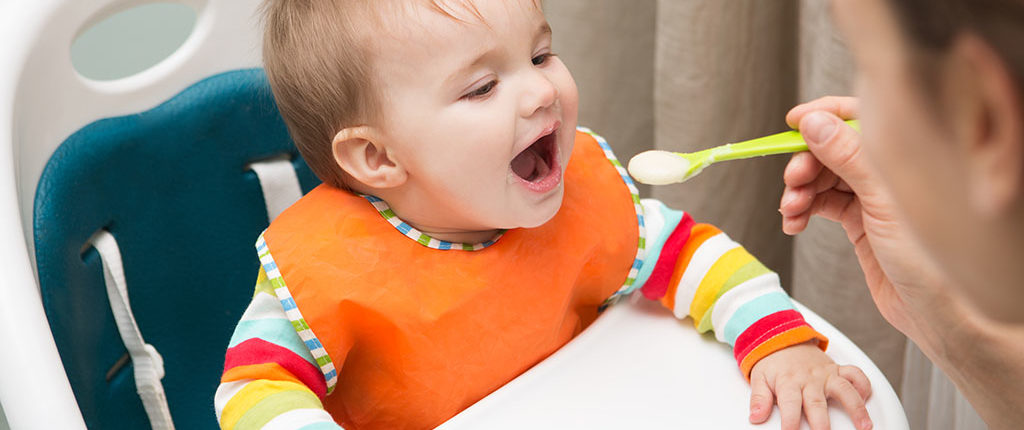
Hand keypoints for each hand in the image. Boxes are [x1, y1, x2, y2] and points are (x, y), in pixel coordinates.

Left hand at [748, 342, 871, 429]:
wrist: (782, 337)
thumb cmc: (773, 363)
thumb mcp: (759, 379)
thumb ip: (759, 399)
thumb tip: (755, 417)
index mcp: (788, 382)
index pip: (789, 404)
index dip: (790, 421)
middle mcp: (809, 379)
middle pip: (817, 403)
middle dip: (822, 423)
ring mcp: (826, 374)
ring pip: (844, 389)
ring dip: (856, 407)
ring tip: (864, 425)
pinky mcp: (837, 369)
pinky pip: (855, 374)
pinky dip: (864, 385)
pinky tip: (867, 399)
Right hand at [778, 97, 958, 344]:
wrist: (938, 313)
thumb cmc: (931, 262)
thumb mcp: (883, 203)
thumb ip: (848, 157)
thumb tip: (815, 122)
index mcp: (904, 157)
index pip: (858, 117)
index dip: (822, 116)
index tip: (792, 123)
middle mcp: (888, 173)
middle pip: (832, 149)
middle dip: (805, 162)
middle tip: (792, 182)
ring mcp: (874, 198)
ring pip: (824, 178)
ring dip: (800, 190)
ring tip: (792, 210)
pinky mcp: (862, 222)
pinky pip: (824, 204)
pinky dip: (804, 210)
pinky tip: (795, 222)